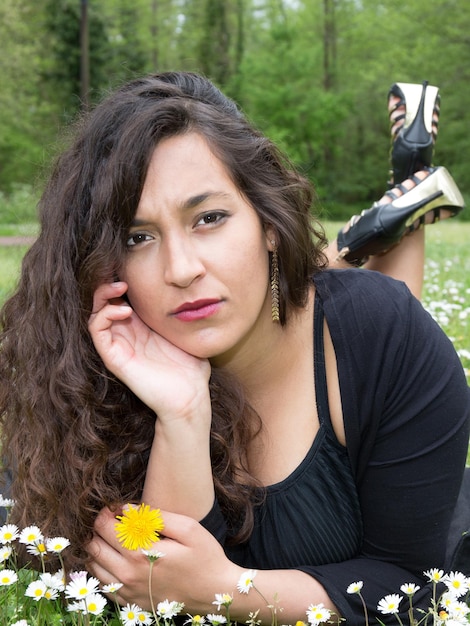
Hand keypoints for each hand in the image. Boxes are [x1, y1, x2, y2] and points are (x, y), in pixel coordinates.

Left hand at [87, 507, 240, 612]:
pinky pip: (102, 585)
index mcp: (141, 553)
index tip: (115, 507)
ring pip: (94, 567)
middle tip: (114, 520)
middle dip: (99, 529)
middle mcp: (128, 574)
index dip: (105, 513)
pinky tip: (116, 559)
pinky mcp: (130, 604)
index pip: (105, 528)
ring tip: (114, 538)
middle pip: (93, 547)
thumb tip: (127, 508)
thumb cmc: (205, 557)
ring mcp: (128, 592)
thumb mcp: (188, 528)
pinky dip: (102, 570)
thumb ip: (156, 517)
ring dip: (98, 549)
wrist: (215, 593)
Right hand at [88, 282, 210, 421]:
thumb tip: (192, 293)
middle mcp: (127, 335)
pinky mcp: (114, 358)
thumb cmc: (191, 369)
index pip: (122, 299)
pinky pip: (97, 331)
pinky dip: (104, 315)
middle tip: (122, 276)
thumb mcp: (187, 332)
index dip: (122, 282)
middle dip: (108, 284)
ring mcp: (119, 346)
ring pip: (95, 314)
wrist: (190, 398)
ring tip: (121, 287)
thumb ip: (183, 314)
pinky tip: (125, 310)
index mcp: (142, 328)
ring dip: (102, 296)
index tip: (132, 267)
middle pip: (104, 303)